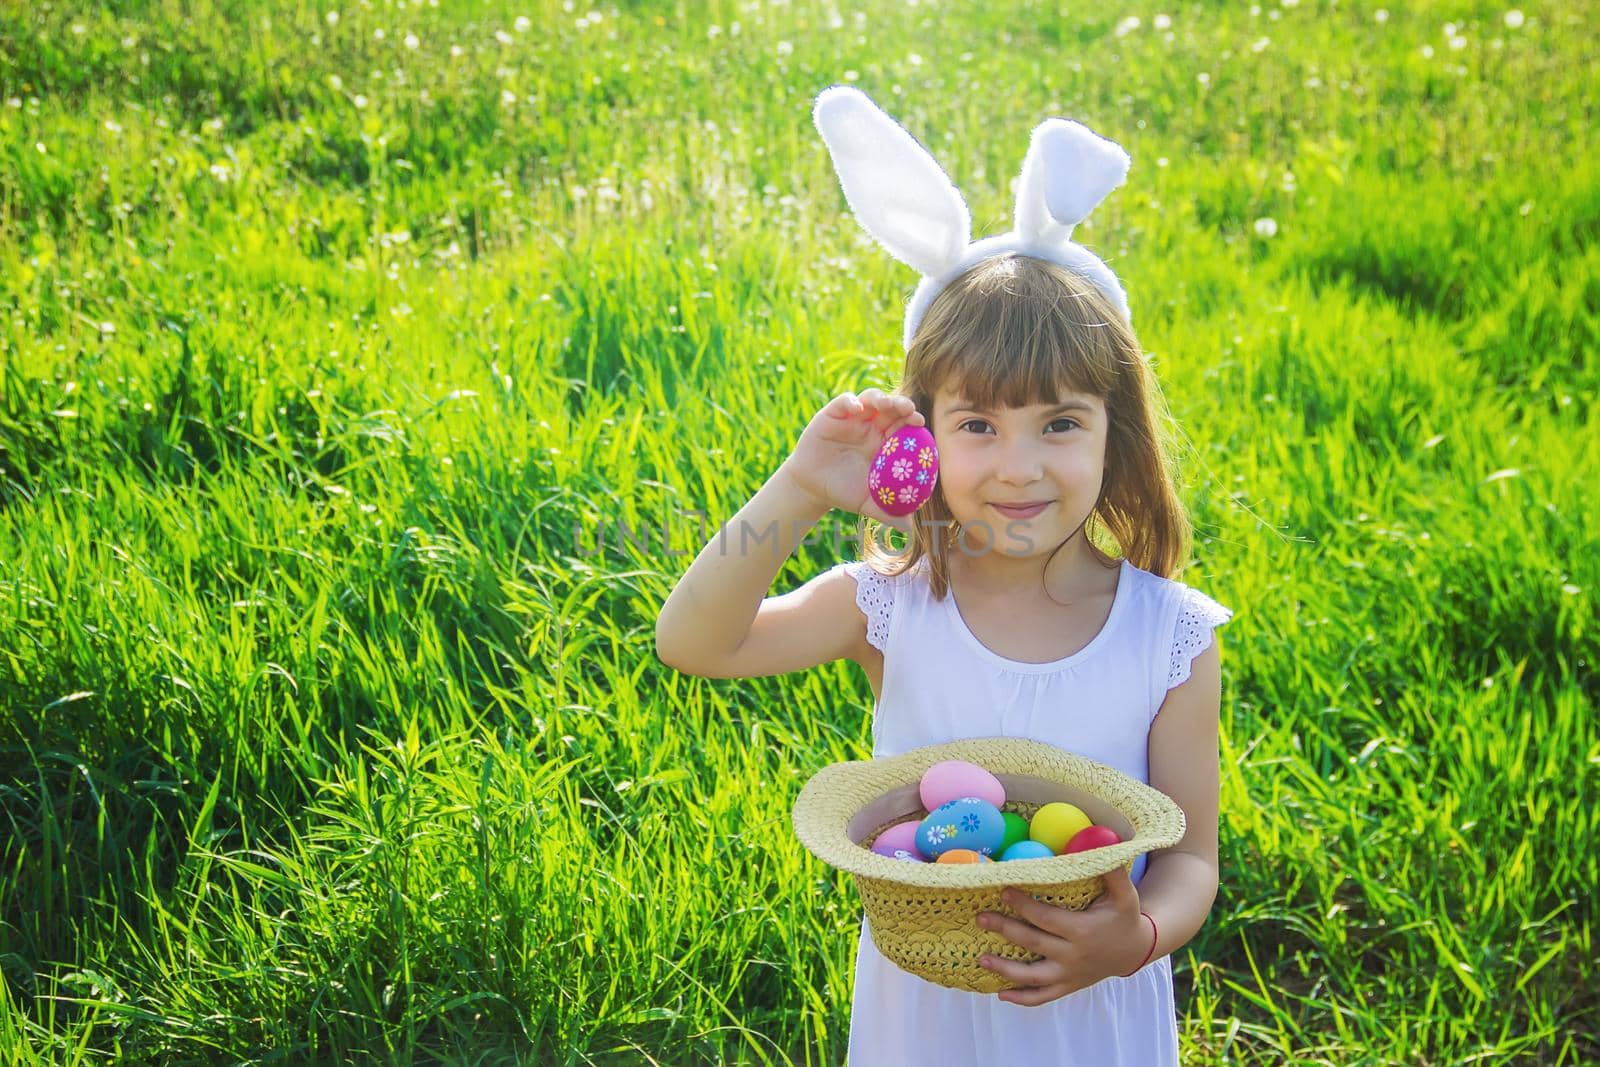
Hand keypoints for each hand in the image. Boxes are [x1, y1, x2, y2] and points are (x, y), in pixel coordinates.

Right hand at [779, 388, 926, 532]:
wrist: (812, 488)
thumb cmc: (844, 492)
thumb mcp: (867, 504)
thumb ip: (888, 513)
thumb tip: (909, 530)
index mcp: (887, 442)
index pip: (905, 425)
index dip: (914, 421)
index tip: (921, 424)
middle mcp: (873, 426)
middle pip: (893, 407)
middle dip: (902, 404)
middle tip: (908, 410)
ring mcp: (854, 418)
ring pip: (872, 399)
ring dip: (881, 398)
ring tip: (886, 405)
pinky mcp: (833, 414)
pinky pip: (844, 401)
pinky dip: (851, 401)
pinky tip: (856, 409)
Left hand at [974, 866, 1150, 1005]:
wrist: (1135, 951)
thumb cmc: (1125, 917)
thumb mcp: (1125, 895)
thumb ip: (1112, 872)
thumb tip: (1100, 843)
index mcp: (1082, 932)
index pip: (1046, 919)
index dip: (1024, 906)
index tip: (1003, 891)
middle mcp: (1073, 956)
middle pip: (1033, 944)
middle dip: (1005, 930)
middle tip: (981, 918)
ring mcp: (1069, 975)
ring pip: (1033, 977)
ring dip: (1005, 970)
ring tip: (980, 958)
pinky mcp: (1067, 986)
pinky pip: (1042, 997)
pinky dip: (1022, 998)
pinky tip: (1001, 994)